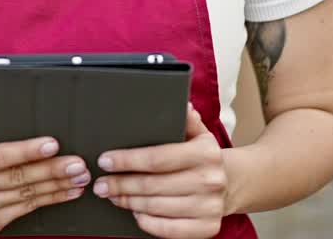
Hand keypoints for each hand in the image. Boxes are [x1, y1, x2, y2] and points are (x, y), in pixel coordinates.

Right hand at [0, 106, 90, 237]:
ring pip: (25, 195)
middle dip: (51, 170)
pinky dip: (50, 199)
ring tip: (80, 176)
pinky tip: (68, 192)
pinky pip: (26, 209)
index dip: (26, 151)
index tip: (51, 144)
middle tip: (77, 163)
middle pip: (16, 177)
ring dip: (56, 186)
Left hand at [92, 105, 227, 238]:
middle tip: (101, 184)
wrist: (232, 184)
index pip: (156, 158)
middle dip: (120, 184)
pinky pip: (169, 230)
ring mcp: (209, 207)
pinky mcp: (207, 228)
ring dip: (128, 202)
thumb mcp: (199, 133)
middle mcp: (210, 180)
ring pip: (156, 207)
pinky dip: (147, 222)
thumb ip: (187, 120)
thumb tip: (183, 105)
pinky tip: (135, 213)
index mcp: (205, 153)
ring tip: (112, 195)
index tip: (105, 161)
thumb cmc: (204, 156)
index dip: (127, 161)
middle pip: (152, 185)